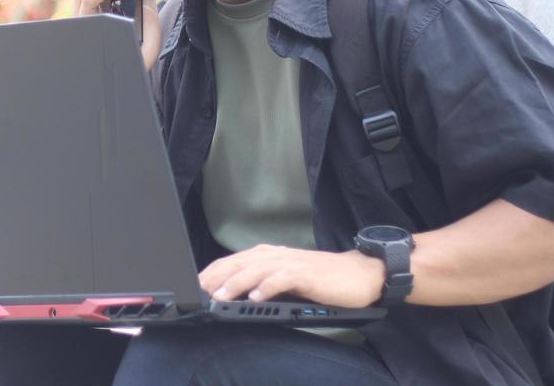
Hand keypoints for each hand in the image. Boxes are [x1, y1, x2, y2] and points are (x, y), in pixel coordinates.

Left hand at [198, 244, 385, 309]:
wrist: (358, 274)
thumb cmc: (321, 279)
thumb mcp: (286, 277)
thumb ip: (263, 281)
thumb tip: (236, 293)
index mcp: (269, 255)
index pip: (234, 261)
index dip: (213, 272)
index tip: (196, 285)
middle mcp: (276, 255)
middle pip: (239, 263)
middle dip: (217, 277)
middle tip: (199, 291)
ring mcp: (291, 263)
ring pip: (256, 269)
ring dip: (236, 283)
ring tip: (221, 296)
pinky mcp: (305, 274)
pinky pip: (282, 279)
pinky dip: (267, 287)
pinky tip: (255, 297)